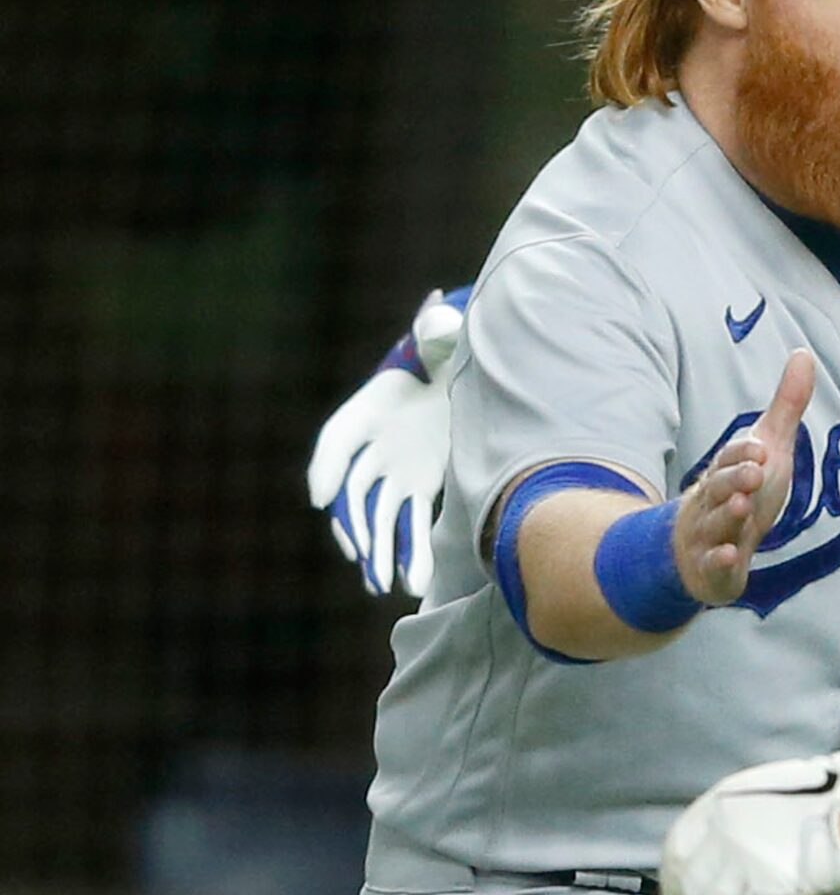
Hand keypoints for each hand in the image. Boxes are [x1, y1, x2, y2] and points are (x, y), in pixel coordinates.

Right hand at [306, 288, 467, 596]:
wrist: (463, 366)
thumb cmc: (444, 347)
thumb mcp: (443, 335)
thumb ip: (436, 330)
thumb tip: (436, 310)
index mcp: (368, 407)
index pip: (338, 440)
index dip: (327, 468)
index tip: (322, 497)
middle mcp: (373, 444)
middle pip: (354, 491)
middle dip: (356, 526)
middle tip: (360, 558)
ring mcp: (394, 468)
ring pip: (378, 516)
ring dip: (379, 550)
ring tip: (382, 584)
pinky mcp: (420, 484)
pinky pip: (409, 521)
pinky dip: (409, 549)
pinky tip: (413, 579)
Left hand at [662, 726, 839, 894]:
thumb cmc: (822, 795)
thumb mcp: (764, 790)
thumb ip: (734, 819)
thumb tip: (718, 862)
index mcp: (719, 803)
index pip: (675, 852)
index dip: (672, 886)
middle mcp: (725, 831)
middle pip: (691, 891)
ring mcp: (747, 860)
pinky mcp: (774, 888)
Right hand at [675, 349, 812, 605]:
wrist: (698, 549)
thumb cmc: (742, 491)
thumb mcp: (770, 448)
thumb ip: (786, 406)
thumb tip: (804, 354)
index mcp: (727, 470)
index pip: (731, 457)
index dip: (743, 453)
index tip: (761, 447)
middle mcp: (713, 500)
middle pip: (720, 487)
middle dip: (735, 480)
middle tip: (755, 473)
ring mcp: (709, 534)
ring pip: (715, 524)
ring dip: (728, 515)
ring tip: (743, 507)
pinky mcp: (712, 567)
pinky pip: (712, 564)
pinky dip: (720, 559)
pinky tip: (731, 555)